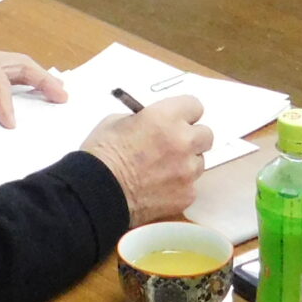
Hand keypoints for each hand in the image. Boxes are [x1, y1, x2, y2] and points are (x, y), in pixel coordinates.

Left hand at [0, 20, 63, 129]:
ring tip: (53, 95)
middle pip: (19, 67)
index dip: (8, 103)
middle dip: (43, 80)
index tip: (12, 124)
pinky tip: (20, 102)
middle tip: (63, 96)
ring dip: (33, 83)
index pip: (0, 79)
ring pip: (11, 72)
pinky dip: (13, 91)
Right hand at [82, 95, 212, 225]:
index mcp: (166, 118)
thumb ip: (143, 120)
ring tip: (162, 170)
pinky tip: (158, 189)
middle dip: (191, 138)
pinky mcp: (186, 195)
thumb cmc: (101, 154)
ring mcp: (187, 171)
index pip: (195, 106)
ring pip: (199, 162)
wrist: (96, 194)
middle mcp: (183, 142)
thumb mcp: (116, 122)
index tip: (177, 120)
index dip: (184, 113)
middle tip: (173, 145)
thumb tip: (152, 125)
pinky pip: (190, 186)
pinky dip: (178, 186)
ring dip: (185, 163)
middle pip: (206, 135)